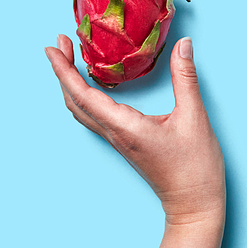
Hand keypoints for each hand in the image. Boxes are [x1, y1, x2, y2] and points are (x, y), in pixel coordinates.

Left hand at [45, 35, 225, 228]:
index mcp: (124, 126)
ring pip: (81, 109)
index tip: (51, 48)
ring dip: (71, 82)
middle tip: (60, 42)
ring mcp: (117, 139)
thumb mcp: (194, 118)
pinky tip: (92, 83)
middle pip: (75, 101)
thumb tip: (183, 44)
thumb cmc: (195, 167)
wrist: (194, 205)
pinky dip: (84, 94)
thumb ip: (185, 78)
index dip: (64, 70)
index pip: (83, 95)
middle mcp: (114, 133)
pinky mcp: (124, 141)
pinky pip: (93, 115)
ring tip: (71, 57)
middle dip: (63, 70)